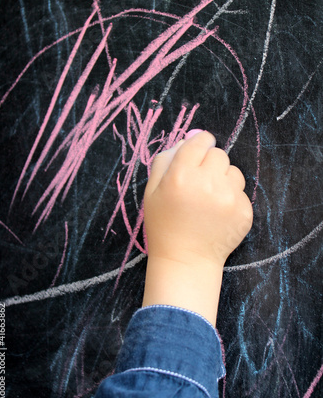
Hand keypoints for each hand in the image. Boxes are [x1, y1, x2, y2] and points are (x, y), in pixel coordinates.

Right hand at [144, 131, 252, 267]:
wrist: (185, 261)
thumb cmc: (165, 224)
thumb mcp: (153, 190)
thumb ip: (167, 158)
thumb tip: (191, 137)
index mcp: (181, 176)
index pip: (201, 141)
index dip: (199, 146)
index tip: (197, 154)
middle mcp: (207, 183)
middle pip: (219, 154)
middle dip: (210, 164)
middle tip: (199, 183)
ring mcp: (229, 198)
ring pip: (234, 172)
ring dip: (223, 180)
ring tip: (209, 200)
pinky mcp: (244, 212)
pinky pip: (242, 192)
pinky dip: (231, 199)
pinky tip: (218, 214)